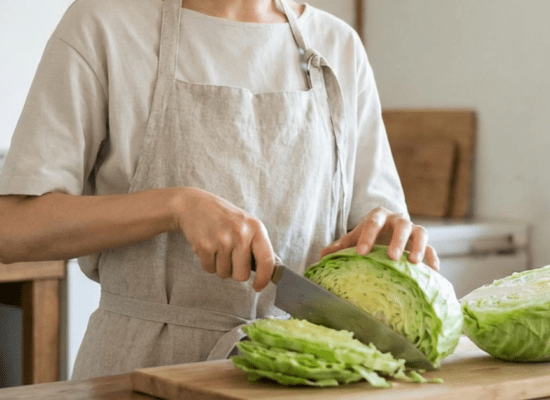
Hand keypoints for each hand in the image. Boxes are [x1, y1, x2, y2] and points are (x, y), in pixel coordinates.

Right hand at [175, 187, 274, 290]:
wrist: (194, 205)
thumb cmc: (225, 218)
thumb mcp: (247, 224)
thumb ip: (257, 246)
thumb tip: (269, 273)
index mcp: (256, 227)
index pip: (266, 260)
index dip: (264, 278)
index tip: (258, 286)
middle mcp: (240, 233)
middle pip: (242, 275)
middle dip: (236, 271)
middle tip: (230, 256)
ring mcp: (222, 240)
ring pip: (225, 274)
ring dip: (220, 266)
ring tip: (218, 247)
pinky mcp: (205, 246)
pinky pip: (209, 270)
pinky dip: (208, 263)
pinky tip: (208, 247)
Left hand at [320, 207, 439, 270]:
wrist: (386, 234)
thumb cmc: (368, 237)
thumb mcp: (354, 238)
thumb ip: (339, 246)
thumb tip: (322, 256)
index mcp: (378, 216)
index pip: (373, 222)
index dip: (367, 236)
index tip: (362, 252)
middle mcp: (398, 220)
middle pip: (402, 225)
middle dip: (397, 240)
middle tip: (391, 257)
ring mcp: (413, 230)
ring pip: (421, 233)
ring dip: (418, 246)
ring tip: (412, 262)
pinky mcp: (424, 244)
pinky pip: (432, 249)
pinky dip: (433, 259)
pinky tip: (433, 272)